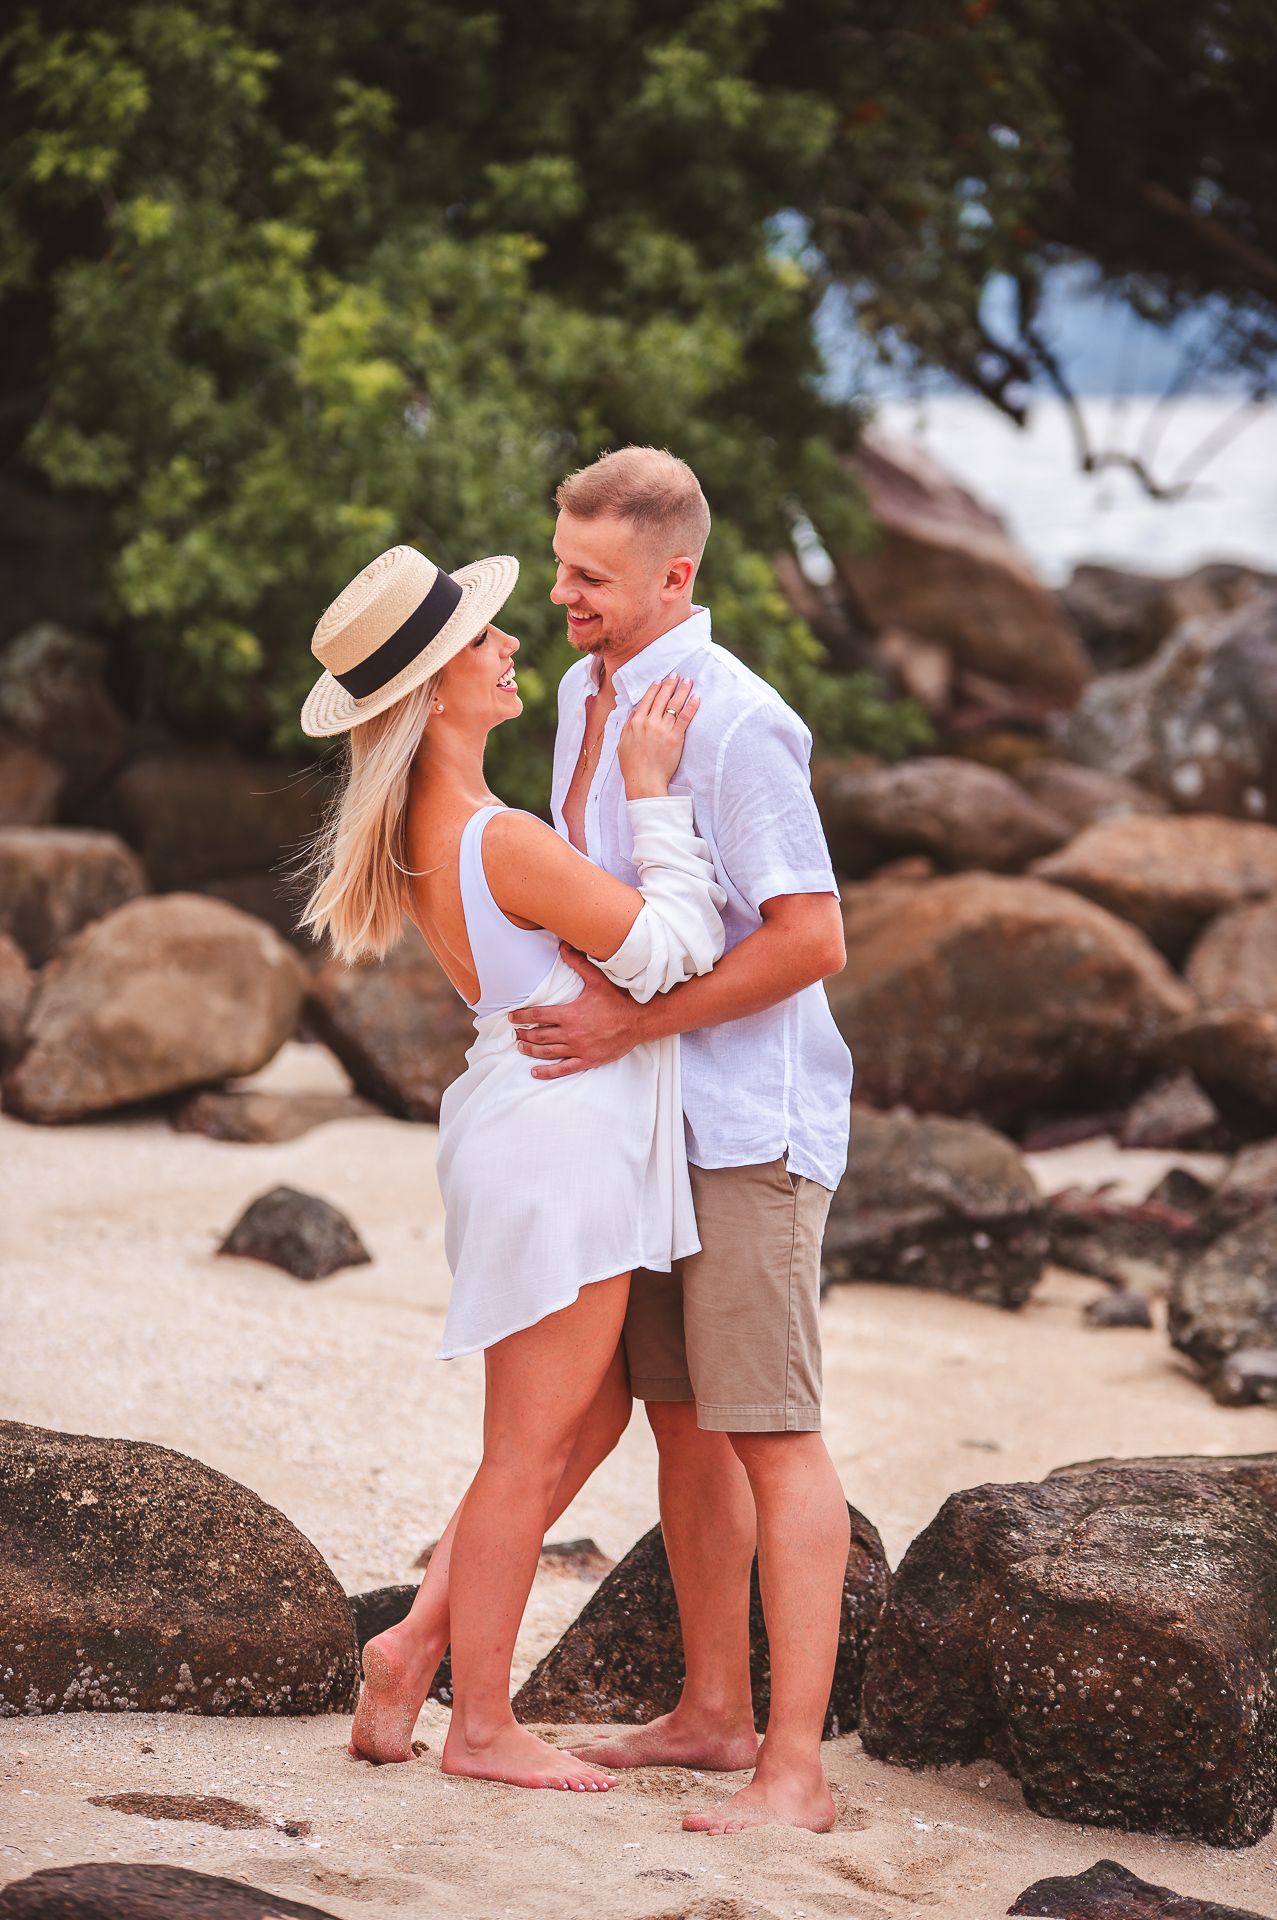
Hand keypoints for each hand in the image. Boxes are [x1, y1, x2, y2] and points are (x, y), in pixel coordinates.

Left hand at [509, 944, 642, 1077]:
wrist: (639, 1021)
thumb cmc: (618, 1000)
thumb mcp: (597, 979)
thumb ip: (578, 963)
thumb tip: (563, 946)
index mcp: (570, 1014)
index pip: (537, 1016)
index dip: (522, 1016)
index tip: (512, 1017)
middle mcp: (571, 1033)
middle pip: (539, 1035)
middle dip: (524, 1035)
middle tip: (516, 1034)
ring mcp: (578, 1048)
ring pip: (547, 1052)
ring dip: (531, 1050)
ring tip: (521, 1047)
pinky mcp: (587, 1060)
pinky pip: (563, 1069)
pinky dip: (547, 1072)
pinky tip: (535, 1072)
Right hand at [617, 673, 698, 799]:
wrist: (644, 781)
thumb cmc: (632, 765)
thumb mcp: (623, 742)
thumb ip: (629, 725)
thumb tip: (634, 712)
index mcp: (635, 722)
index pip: (647, 699)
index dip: (655, 688)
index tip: (660, 680)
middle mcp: (649, 722)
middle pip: (661, 698)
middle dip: (670, 684)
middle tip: (677, 674)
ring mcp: (663, 729)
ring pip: (674, 704)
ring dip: (682, 690)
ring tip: (688, 681)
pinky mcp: (676, 737)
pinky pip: (685, 717)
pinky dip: (692, 706)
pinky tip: (697, 697)